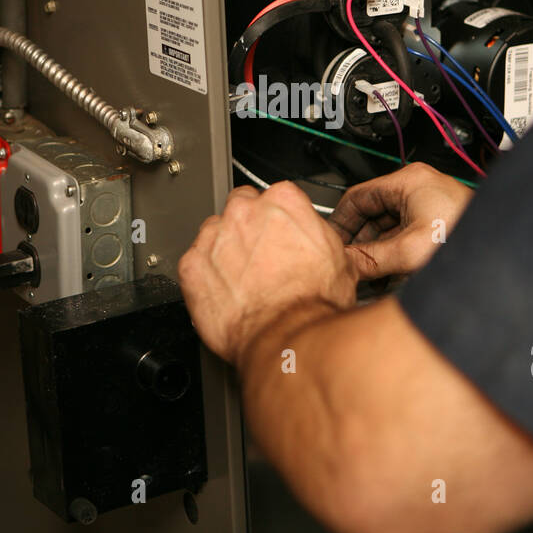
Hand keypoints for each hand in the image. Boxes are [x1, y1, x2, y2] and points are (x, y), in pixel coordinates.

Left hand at [179, 182, 357, 365]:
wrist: (287, 337)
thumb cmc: (312, 304)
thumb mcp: (341, 262)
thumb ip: (319, 238)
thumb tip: (318, 243)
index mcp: (283, 202)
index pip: (275, 196)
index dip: (278, 219)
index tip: (279, 234)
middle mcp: (245, 212)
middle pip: (240, 207)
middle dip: (248, 228)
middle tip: (260, 257)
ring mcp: (215, 237)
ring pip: (213, 233)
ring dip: (224, 250)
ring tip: (242, 280)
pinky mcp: (192, 265)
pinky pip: (194, 263)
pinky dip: (204, 276)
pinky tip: (224, 294)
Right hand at [329, 163, 473, 279]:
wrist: (506, 251)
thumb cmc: (469, 238)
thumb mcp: (410, 251)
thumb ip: (371, 258)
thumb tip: (345, 264)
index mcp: (409, 181)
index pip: (357, 196)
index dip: (341, 222)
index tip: (333, 244)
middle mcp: (418, 189)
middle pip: (373, 215)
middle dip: (360, 243)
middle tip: (350, 265)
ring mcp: (428, 206)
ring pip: (388, 229)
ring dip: (378, 253)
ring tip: (370, 276)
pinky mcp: (437, 223)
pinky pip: (404, 237)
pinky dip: (394, 255)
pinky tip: (391, 277)